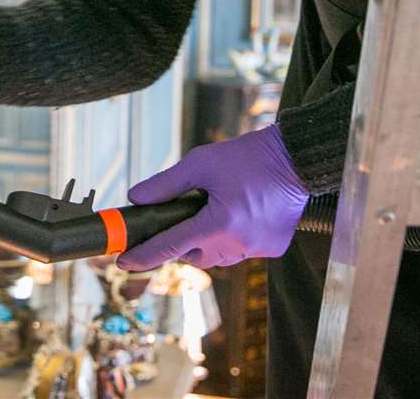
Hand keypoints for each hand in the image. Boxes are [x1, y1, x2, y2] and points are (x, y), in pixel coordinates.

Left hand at [115, 125, 307, 270]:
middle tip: (188, 216)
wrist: (296, 159)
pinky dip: (236, 238)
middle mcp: (237, 243)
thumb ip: (166, 184)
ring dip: (211, 241)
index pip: (170, 246)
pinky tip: (242, 213)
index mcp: (217, 223)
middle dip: (186, 240)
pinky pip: (243, 250)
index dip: (144, 255)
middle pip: (195, 254)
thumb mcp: (201, 163)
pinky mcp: (273, 249)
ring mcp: (257, 249)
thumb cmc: (247, 157)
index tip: (123, 262)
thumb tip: (137, 197)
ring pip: (219, 256)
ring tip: (218, 210)